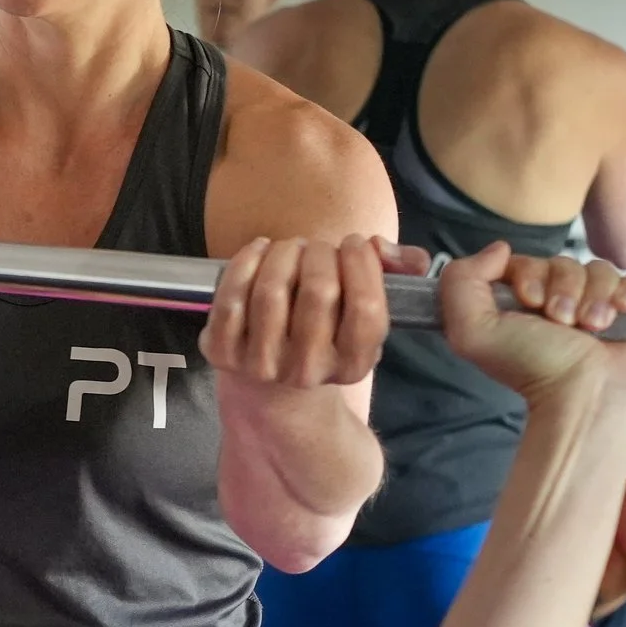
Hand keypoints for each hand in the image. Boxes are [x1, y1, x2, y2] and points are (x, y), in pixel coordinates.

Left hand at [200, 235, 424, 389]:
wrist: (272, 382)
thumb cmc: (329, 330)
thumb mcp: (369, 311)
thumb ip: (401, 270)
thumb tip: (377, 246)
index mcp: (353, 364)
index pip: (367, 308)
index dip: (362, 264)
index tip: (353, 243)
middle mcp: (308, 371)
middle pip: (319, 292)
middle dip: (320, 253)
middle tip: (316, 247)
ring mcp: (262, 365)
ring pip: (272, 290)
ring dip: (283, 253)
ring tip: (291, 248)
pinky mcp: (224, 353)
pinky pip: (231, 298)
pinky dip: (245, 262)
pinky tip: (259, 250)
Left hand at [438, 243, 625, 406]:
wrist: (590, 398)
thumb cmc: (533, 369)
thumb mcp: (472, 331)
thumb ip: (461, 283)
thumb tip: (497, 249)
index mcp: (519, 306)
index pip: (525, 262)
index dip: (529, 272)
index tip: (530, 301)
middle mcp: (556, 304)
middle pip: (564, 263)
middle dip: (564, 288)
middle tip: (564, 321)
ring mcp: (597, 307)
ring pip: (600, 270)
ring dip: (596, 296)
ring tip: (592, 327)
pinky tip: (624, 312)